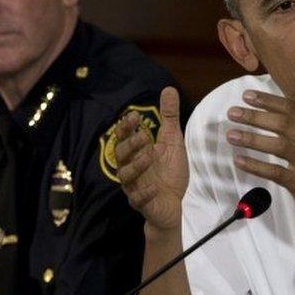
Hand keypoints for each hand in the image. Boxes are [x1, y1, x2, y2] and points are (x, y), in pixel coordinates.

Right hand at [115, 87, 188, 236]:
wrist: (173, 205)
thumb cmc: (169, 172)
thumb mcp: (172, 141)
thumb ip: (169, 118)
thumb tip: (168, 89)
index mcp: (137, 153)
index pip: (125, 138)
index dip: (126, 128)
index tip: (133, 116)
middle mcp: (131, 168)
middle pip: (120, 155)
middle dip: (130, 145)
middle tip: (143, 136)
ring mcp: (135, 186)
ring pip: (125, 176)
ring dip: (136, 166)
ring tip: (149, 156)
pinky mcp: (142, 203)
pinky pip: (137, 199)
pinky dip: (144, 193)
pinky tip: (154, 187)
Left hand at [226, 77, 294, 244]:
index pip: (291, 109)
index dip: (268, 101)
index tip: (246, 95)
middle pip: (283, 124)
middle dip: (255, 117)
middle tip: (232, 113)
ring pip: (278, 146)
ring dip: (252, 139)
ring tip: (231, 135)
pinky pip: (276, 172)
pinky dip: (256, 166)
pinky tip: (239, 161)